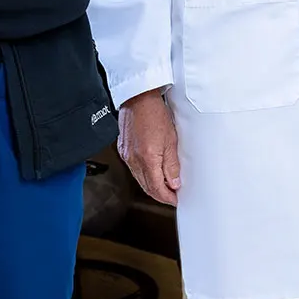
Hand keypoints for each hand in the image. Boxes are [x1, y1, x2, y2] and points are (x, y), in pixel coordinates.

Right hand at [118, 88, 180, 205]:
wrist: (138, 99)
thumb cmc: (154, 114)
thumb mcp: (171, 140)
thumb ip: (172, 164)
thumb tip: (175, 182)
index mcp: (147, 159)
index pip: (156, 188)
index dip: (167, 197)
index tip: (175, 199)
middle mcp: (133, 160)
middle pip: (147, 187)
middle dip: (160, 194)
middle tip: (173, 195)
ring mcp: (126, 156)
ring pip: (140, 179)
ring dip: (152, 185)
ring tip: (166, 185)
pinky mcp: (123, 150)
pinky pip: (134, 169)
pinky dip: (144, 175)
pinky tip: (153, 172)